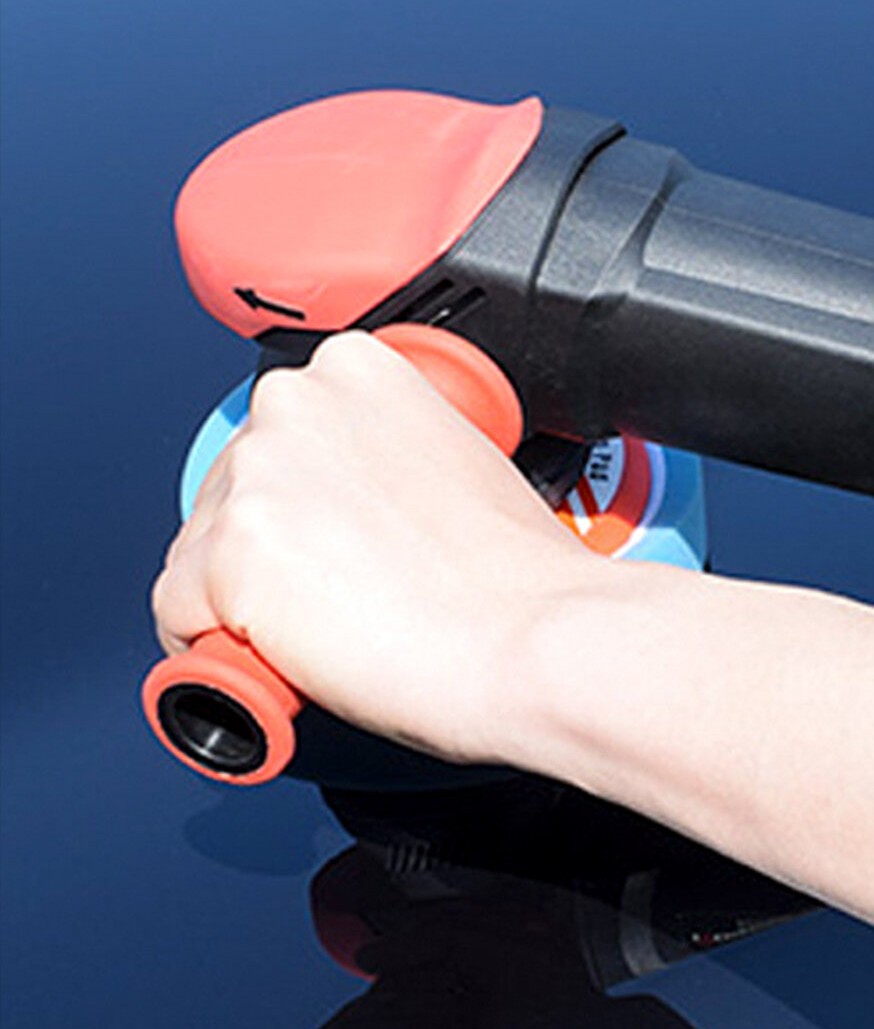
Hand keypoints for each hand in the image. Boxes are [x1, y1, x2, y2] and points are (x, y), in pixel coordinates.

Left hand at [150, 331, 599, 762]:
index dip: (300, 514)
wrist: (539, 639)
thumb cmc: (519, 576)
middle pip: (226, 498)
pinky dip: (220, 654)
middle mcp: (296, 403)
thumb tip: (344, 513)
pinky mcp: (230, 556)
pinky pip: (179, 620)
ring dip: (246, 607)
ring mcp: (259, 476)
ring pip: (198, 559)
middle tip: (342, 602)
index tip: (329, 549)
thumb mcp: (453, 468)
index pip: (275, 447)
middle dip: (267, 558)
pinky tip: (294, 659)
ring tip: (333, 634)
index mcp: (356, 369)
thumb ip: (382, 462)